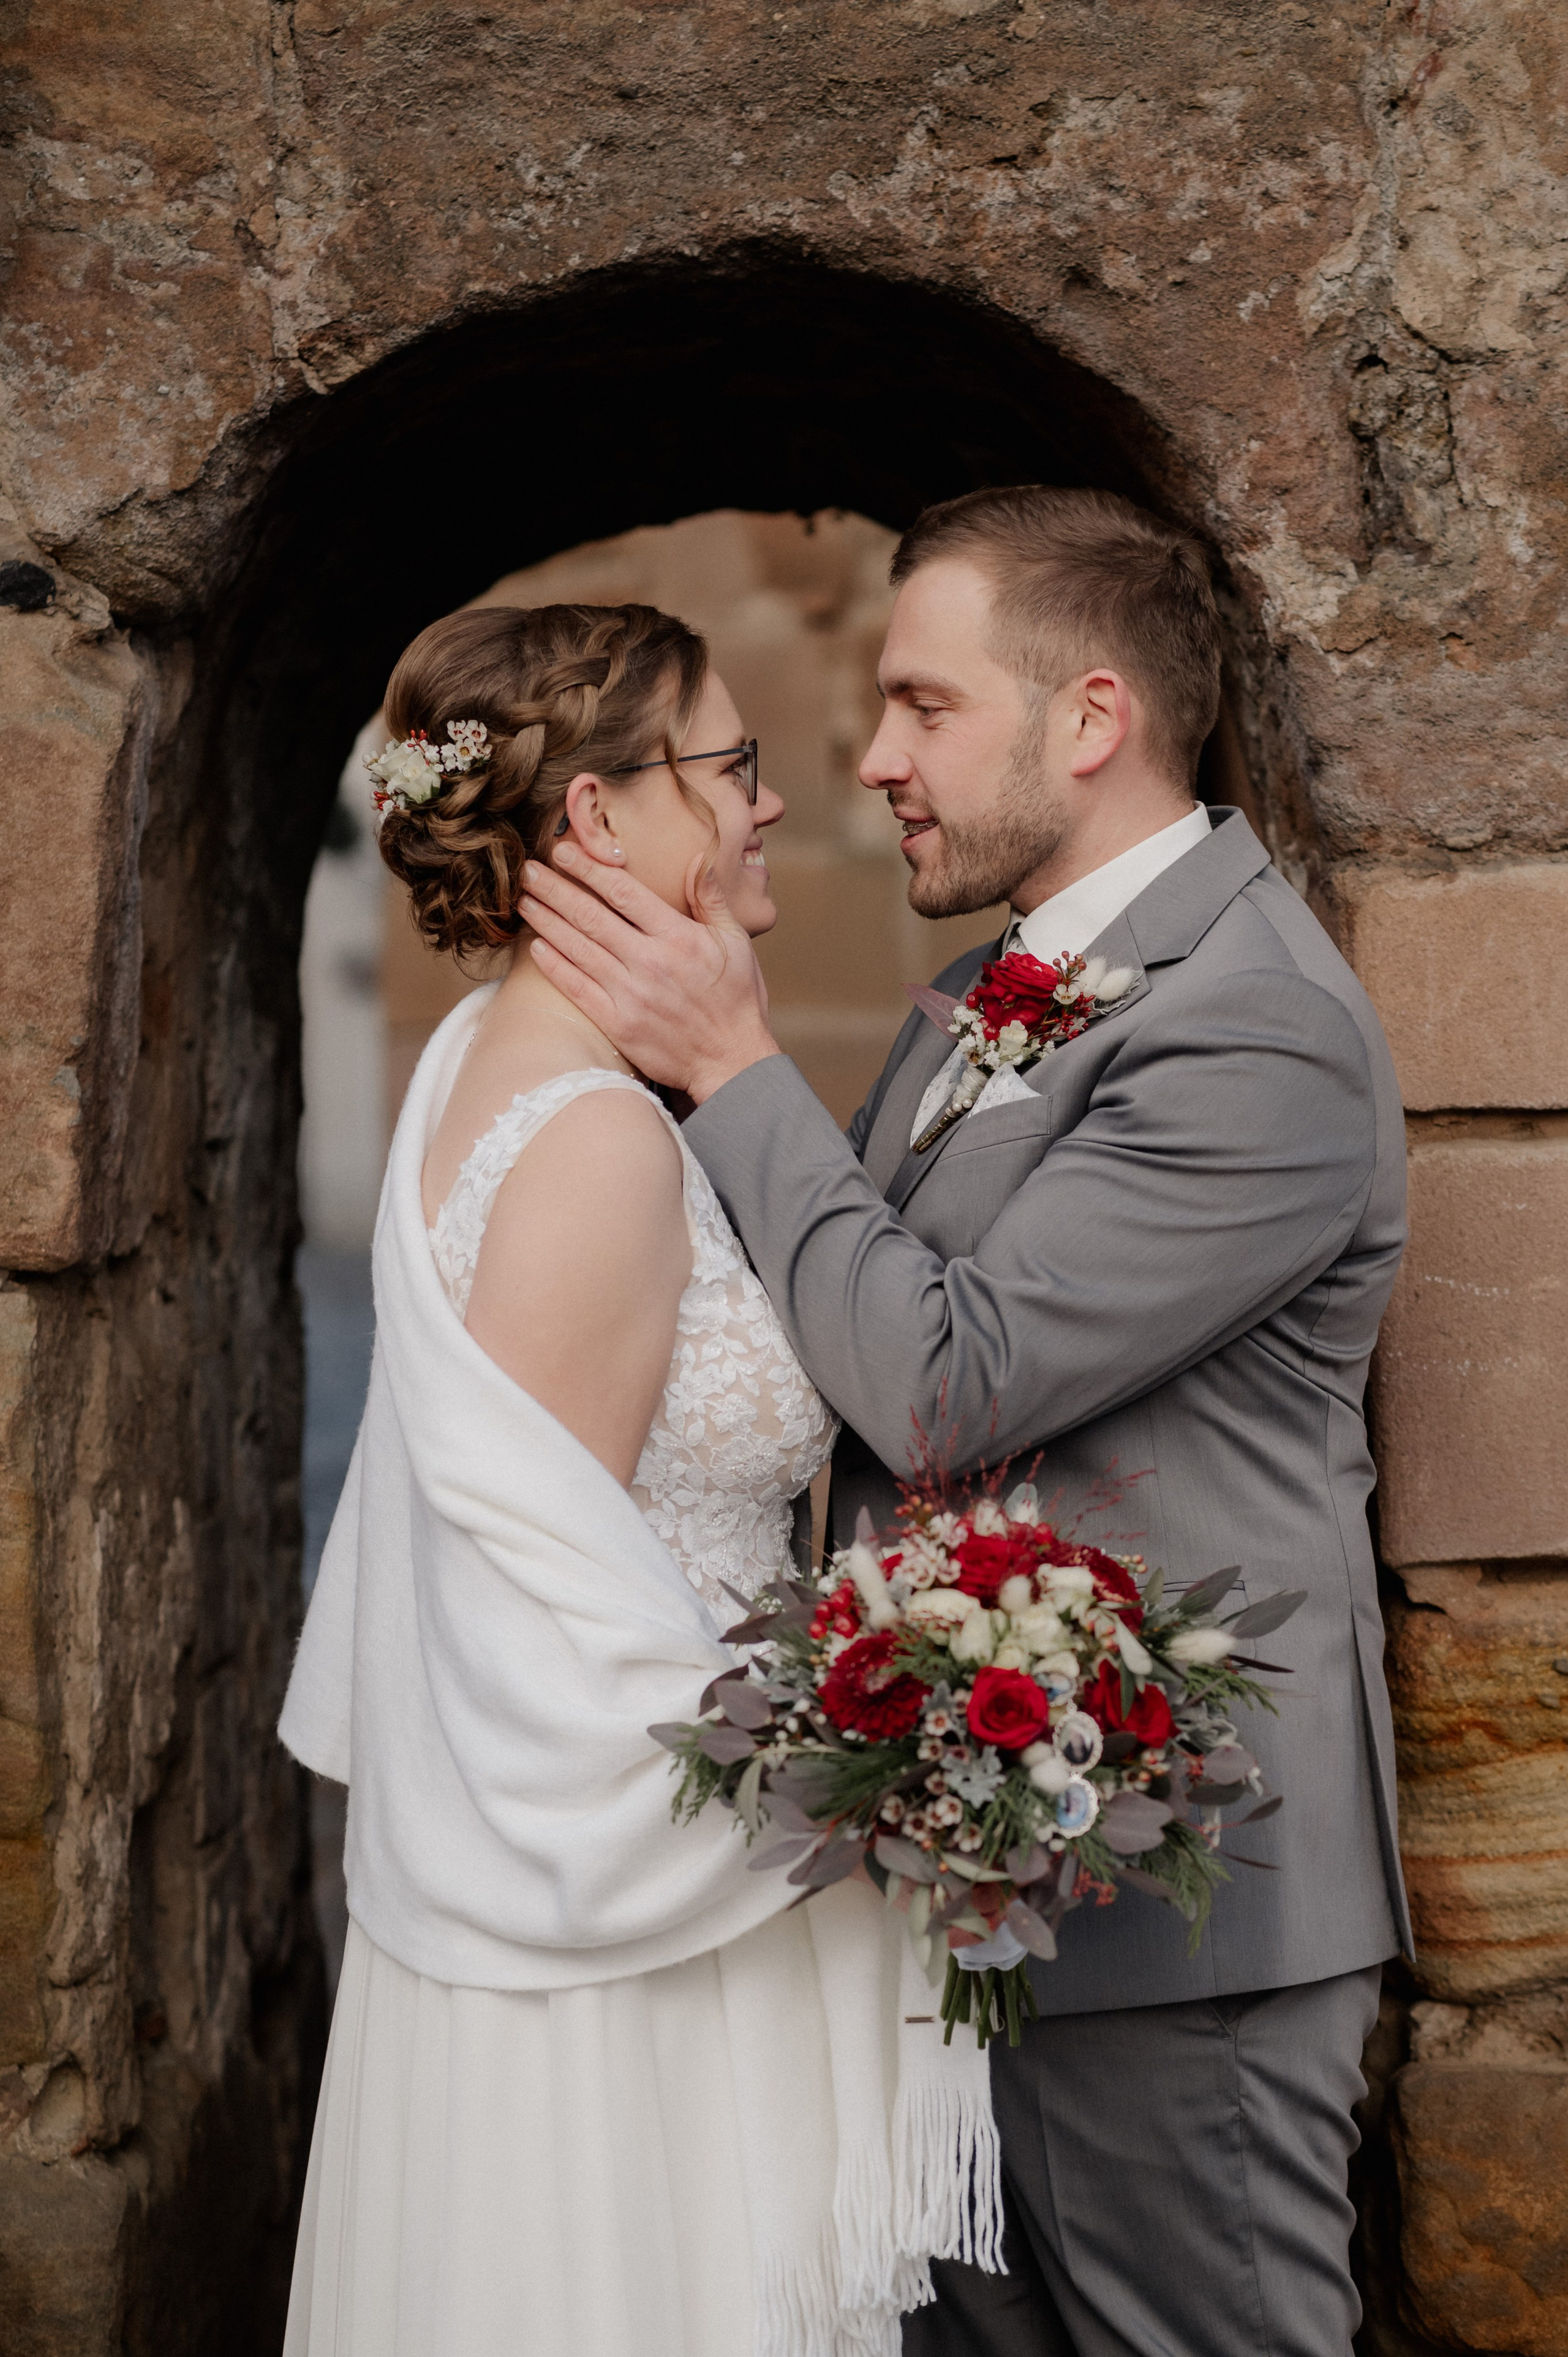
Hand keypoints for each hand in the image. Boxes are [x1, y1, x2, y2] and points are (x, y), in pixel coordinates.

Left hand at [520, 844, 781, 1101]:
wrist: (732, 1061)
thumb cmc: (737, 999)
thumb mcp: (736, 942)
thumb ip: (711, 898)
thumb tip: (698, 857)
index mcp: (678, 937)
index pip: (624, 892)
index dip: (589, 869)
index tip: (564, 852)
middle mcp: (650, 962)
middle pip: (591, 916)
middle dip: (556, 889)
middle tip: (529, 870)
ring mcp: (631, 994)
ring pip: (578, 948)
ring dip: (547, 921)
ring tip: (524, 900)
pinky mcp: (618, 1024)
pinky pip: (578, 988)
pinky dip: (555, 966)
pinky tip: (536, 946)